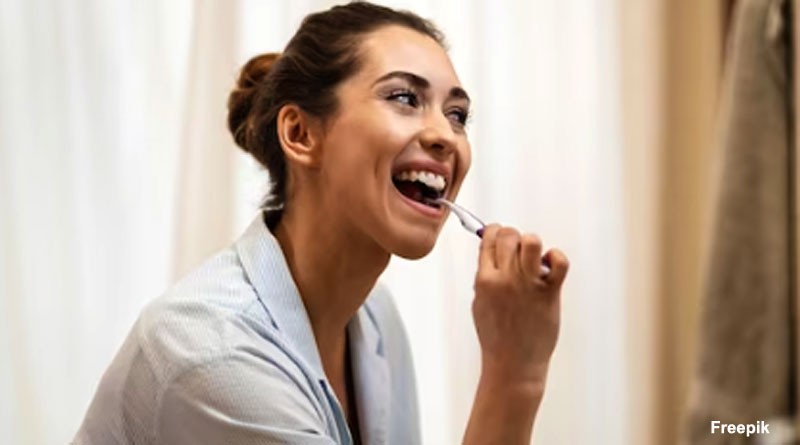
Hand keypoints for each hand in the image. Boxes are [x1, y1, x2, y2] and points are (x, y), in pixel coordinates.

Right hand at [472, 224, 568, 383]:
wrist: (513, 363)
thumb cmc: (496, 336)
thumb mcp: (479, 303)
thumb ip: (484, 278)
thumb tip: (491, 254)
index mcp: (485, 280)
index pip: (489, 239)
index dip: (495, 232)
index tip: (499, 236)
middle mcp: (505, 279)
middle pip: (509, 235)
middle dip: (513, 237)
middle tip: (518, 249)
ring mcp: (528, 284)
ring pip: (531, 241)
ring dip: (532, 244)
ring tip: (533, 258)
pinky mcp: (549, 293)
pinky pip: (559, 262)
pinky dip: (556, 257)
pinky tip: (550, 265)